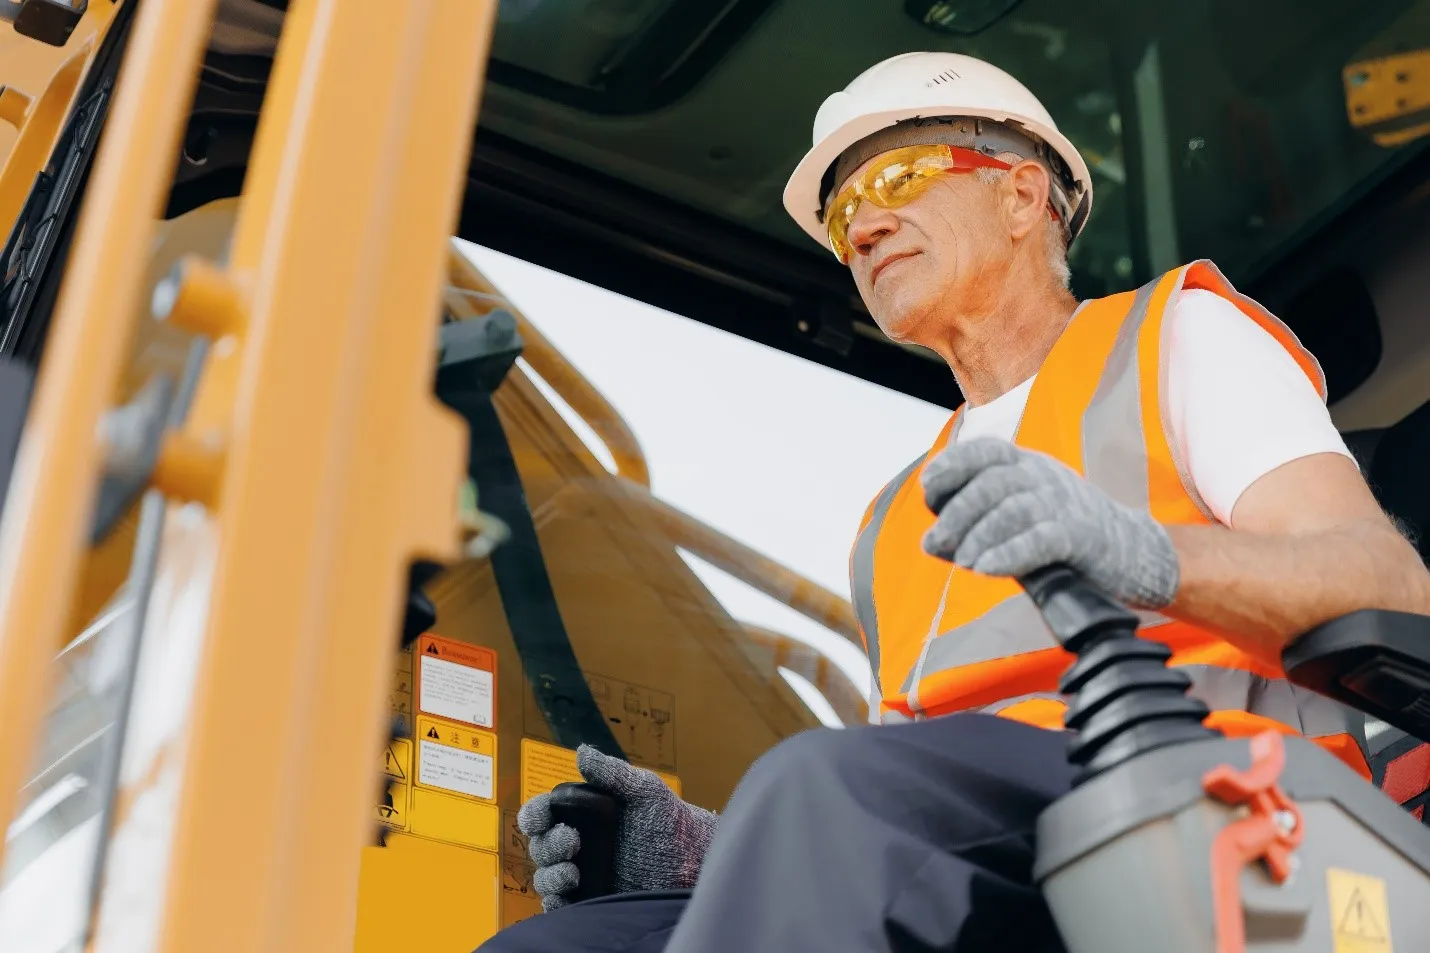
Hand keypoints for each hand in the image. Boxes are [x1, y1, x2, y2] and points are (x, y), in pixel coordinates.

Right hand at [517, 745, 717, 910]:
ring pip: (545, 878)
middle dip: (548, 844)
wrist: (692, 859)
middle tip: (572, 841)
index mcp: (581, 815)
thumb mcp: (643, 790)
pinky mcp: (591, 902)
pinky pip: (559, 906)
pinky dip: (556, 902)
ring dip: (550, 875)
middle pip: (540, 846)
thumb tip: (582, 753)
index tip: (543, 817)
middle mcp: (576, 845)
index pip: (542, 814)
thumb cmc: (668, 820)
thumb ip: (612, 772)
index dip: (534, 815)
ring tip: (572, 872)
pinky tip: (570, 894)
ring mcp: (582, 875)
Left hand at [920, 438, 1179, 608]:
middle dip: (957, 513)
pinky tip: (984, 568)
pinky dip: (1007, 554)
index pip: (984, 451)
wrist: (1132, 551)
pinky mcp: (1081, 537)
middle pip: (991, 483)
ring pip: (1012, 509)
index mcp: (1027, 465)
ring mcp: (1064, 504)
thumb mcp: (1019, 515)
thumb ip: (977, 523)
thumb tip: (930, 541)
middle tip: (936, 542)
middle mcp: (1044, 477)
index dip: (952, 465)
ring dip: (978, 536)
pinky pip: (1039, 540)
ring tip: (962, 561)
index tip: (929, 489)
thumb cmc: (1062, 534)